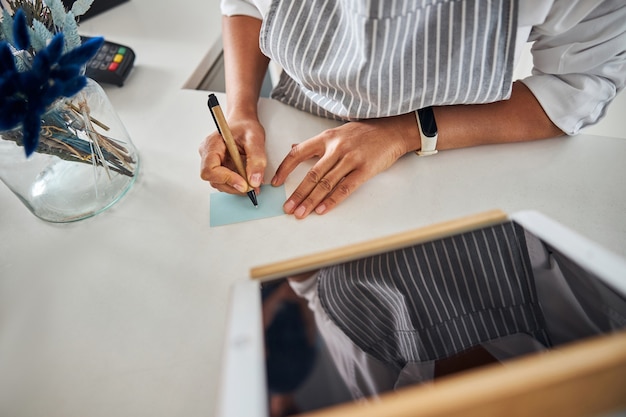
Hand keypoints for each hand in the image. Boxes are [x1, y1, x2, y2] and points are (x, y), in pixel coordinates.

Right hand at [199, 117, 266, 193]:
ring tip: (253, 183)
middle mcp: (208, 155)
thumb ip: (256, 159)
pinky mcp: (219, 168)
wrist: (244, 124)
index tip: (244, 184)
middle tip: (252, 187)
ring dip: (236, 187)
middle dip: (233, 186)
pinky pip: (225, 182)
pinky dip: (237, 184)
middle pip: (214, 180)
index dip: (226, 179)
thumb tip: (254, 181)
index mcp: (212, 144)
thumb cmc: (246, 127)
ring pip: (220, 184)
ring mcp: (212, 163)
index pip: (210, 169)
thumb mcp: (255, 138)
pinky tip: (248, 180)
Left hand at [271, 113, 419, 218]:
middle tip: (287, 208)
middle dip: (297, 193)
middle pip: (312, 174)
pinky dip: (332, 200)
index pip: (298, 153)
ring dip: (311, 200)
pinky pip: (345, 188)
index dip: (285, 169)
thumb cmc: (364, 133)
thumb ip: (316, 143)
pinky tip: (322, 210)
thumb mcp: (337, 132)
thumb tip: (293, 147)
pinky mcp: (365, 169)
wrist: (392, 130)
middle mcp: (336, 148)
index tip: (275, 183)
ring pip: (326, 183)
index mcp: (326, 138)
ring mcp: (351, 159)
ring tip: (301, 213)